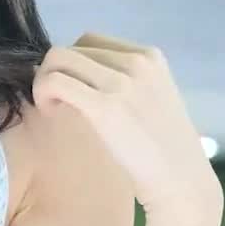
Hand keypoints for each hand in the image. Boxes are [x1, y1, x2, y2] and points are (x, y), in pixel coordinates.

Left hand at [32, 33, 221, 221]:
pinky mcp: (105, 106)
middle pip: (72, 48)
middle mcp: (137, 61)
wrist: (182, 184)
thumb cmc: (165, 152)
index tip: (74, 91)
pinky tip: (50, 111)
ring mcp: (121, 82)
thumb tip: (82, 77)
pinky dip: (42, 92)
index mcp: (150, 56)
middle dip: (57, 71)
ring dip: (45, 80)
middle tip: (58, 101)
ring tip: (52, 107)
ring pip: (57, 58)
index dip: (75, 64)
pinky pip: (54, 81)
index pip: (91, 41)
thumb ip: (125, 82)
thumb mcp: (152, 100)